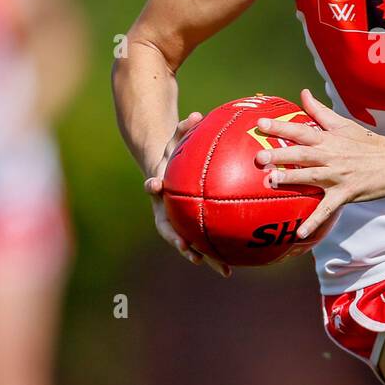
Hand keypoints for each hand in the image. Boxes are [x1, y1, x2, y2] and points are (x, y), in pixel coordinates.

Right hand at [143, 112, 232, 277]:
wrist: (167, 172)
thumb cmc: (175, 152)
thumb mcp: (177, 138)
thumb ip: (184, 128)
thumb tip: (196, 114)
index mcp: (160, 187)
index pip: (153, 185)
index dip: (153, 186)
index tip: (154, 186)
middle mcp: (164, 209)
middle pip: (167, 227)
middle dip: (176, 238)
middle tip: (187, 248)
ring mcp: (176, 222)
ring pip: (187, 242)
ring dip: (202, 255)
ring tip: (222, 269)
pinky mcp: (190, 229)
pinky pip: (203, 242)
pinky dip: (216, 255)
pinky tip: (232, 267)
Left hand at [254, 88, 384, 240]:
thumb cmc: (368, 143)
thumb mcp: (344, 124)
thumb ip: (320, 111)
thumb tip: (303, 93)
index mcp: (328, 139)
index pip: (300, 130)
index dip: (280, 127)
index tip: (260, 123)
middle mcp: (330, 156)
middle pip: (301, 154)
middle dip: (280, 154)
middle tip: (259, 156)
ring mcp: (338, 175)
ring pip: (311, 177)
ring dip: (291, 179)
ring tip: (271, 181)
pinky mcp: (346, 193)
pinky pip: (328, 208)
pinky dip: (314, 221)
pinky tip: (300, 232)